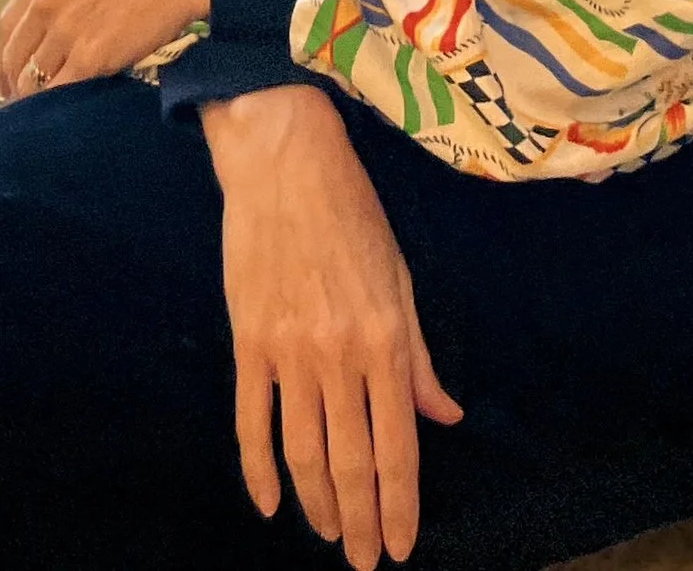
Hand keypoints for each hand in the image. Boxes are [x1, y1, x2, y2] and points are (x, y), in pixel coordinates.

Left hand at [0, 0, 215, 99]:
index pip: (9, 25)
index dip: (6, 56)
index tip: (10, 76)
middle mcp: (47, 0)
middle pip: (16, 56)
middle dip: (17, 83)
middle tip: (23, 103)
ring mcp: (66, 29)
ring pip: (35, 79)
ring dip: (39, 98)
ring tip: (48, 114)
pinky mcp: (90, 56)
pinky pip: (62, 91)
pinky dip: (63, 105)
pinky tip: (70, 112)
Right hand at [201, 85, 462, 567]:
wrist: (285, 161)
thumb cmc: (353, 213)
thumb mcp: (401, 278)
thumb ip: (420, 356)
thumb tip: (445, 417)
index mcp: (385, 339)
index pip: (397, 444)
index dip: (399, 504)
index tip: (398, 547)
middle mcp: (338, 354)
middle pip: (349, 460)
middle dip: (360, 520)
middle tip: (363, 561)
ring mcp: (288, 351)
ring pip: (302, 451)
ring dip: (317, 504)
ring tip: (329, 537)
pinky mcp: (248, 341)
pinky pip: (250, 420)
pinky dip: (258, 469)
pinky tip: (269, 503)